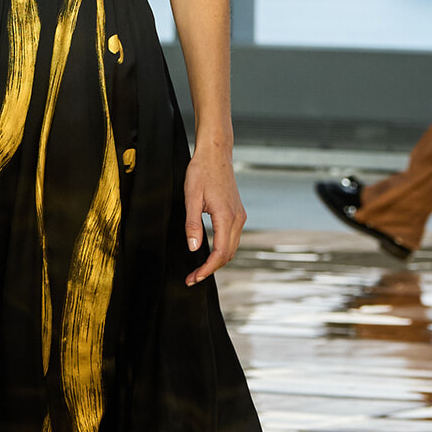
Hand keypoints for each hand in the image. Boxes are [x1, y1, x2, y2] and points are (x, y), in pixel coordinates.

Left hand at [184, 146, 245, 285]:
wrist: (216, 153)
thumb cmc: (201, 171)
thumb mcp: (191, 197)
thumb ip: (192, 224)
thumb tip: (194, 248)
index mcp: (226, 216)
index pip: (220, 253)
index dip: (207, 269)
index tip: (193, 278)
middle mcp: (237, 219)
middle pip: (228, 254)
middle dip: (211, 269)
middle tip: (192, 278)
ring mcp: (239, 216)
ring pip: (232, 248)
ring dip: (217, 261)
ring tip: (199, 269)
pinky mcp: (237, 213)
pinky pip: (232, 238)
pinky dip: (223, 250)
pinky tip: (209, 252)